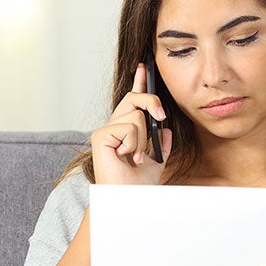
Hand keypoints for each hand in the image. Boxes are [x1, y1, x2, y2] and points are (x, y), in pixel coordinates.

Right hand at [91, 63, 171, 184]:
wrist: (129, 198)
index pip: (132, 101)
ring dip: (143, 139)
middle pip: (134, 99)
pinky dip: (134, 144)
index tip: (143, 66)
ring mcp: (105, 131)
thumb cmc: (139, 184)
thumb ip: (161, 144)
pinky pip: (129, 128)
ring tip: (136, 157)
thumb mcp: (157, 161)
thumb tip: (165, 130)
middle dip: (152, 102)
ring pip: (136, 116)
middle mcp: (114, 127)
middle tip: (162, 117)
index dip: (138, 83)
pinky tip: (126, 157)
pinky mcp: (100, 136)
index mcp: (126, 130)